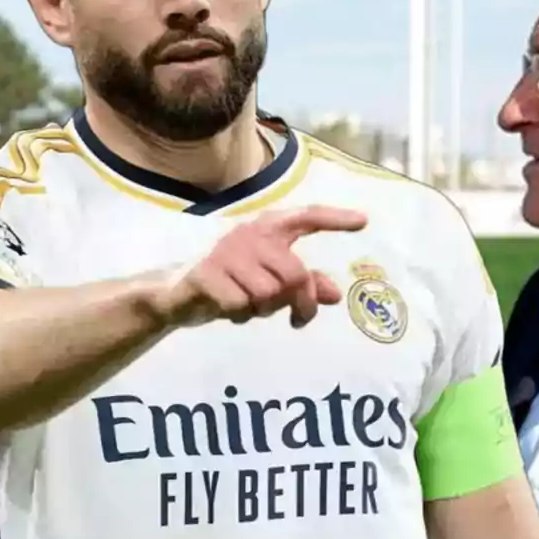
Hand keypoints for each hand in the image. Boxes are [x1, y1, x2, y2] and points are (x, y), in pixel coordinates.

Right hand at [152, 206, 367, 328]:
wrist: (176, 293)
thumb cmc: (231, 282)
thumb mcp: (269, 283)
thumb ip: (302, 285)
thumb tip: (334, 294)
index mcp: (267, 230)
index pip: (306, 217)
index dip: (334, 219)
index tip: (363, 221)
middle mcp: (249, 234)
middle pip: (295, 275)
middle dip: (301, 304)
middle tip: (298, 321)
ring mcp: (227, 252)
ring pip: (268, 294)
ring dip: (262, 311)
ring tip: (248, 307)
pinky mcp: (207, 273)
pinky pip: (240, 305)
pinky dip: (238, 316)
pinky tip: (227, 310)